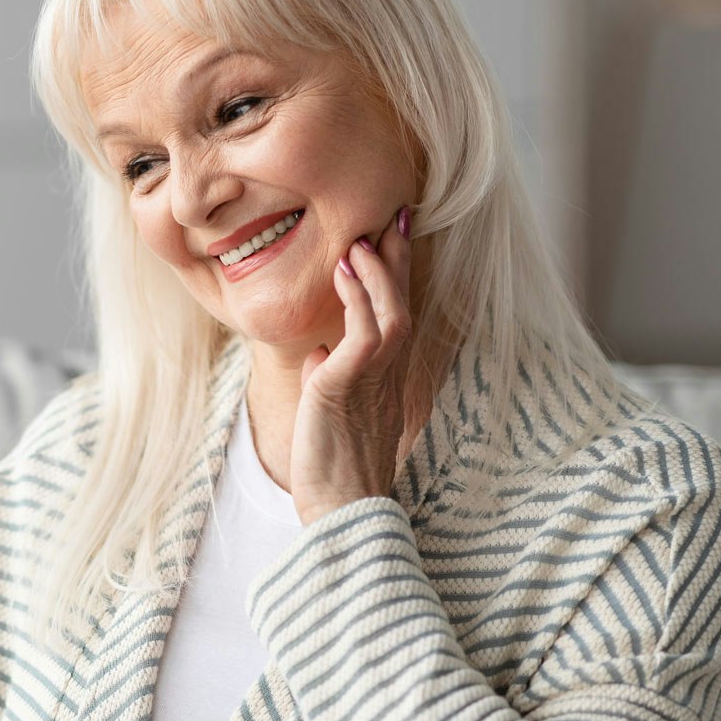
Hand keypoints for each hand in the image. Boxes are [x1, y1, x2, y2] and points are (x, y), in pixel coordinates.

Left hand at [290, 206, 412, 526]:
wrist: (341, 509)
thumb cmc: (335, 463)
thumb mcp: (333, 408)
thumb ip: (331, 374)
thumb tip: (318, 352)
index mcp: (386, 374)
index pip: (395, 312)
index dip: (396, 274)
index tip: (391, 235)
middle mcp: (391, 371)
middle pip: (402, 301)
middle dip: (399, 256)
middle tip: (395, 212)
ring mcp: (376, 376)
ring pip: (391, 308)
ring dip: (377, 269)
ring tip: (362, 237)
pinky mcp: (351, 382)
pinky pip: (365, 329)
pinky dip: (356, 294)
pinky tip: (344, 269)